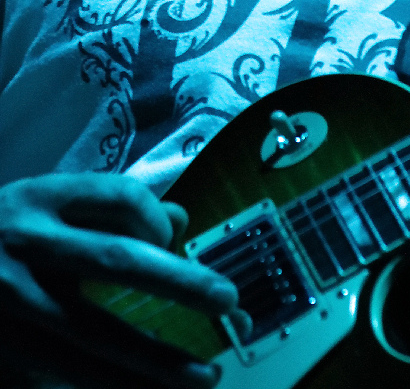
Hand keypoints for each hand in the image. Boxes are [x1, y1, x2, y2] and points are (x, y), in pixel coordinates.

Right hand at [0, 173, 251, 385]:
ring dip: (151, 363)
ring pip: (91, 339)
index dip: (157, 218)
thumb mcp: (42, 203)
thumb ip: (108, 207)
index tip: (175, 238)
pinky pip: (57, 378)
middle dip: (178, 283)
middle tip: (227, 300)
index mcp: (40, 200)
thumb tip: (178, 222)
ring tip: (202, 377)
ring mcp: (10, 308)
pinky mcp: (2, 357)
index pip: (119, 199)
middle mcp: (26, 248)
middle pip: (116, 262)